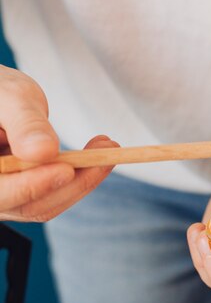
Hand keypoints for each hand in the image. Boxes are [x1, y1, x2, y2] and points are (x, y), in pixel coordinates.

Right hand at [0, 66, 116, 221]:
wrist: (0, 101)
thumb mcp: (8, 96)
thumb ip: (23, 123)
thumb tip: (44, 151)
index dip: (32, 185)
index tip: (66, 169)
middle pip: (29, 206)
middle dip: (72, 184)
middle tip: (106, 154)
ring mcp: (7, 199)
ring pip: (47, 205)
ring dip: (83, 180)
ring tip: (108, 146)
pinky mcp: (27, 197)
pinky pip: (55, 196)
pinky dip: (80, 177)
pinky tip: (100, 153)